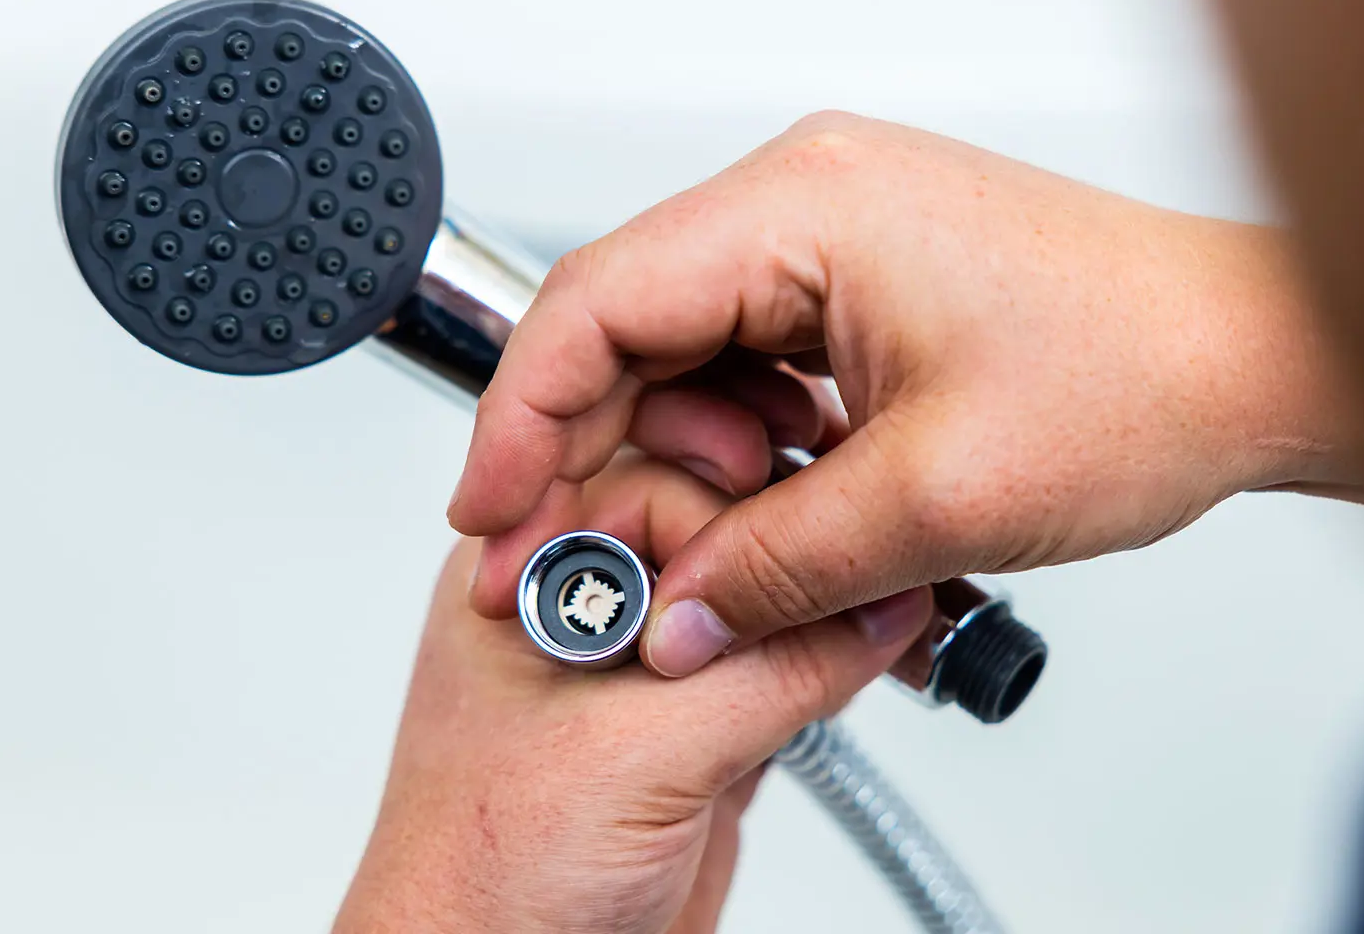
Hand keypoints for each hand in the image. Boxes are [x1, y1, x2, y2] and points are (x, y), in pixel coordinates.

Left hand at [335, 456, 933, 933]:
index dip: (745, 515)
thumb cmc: (478, 879)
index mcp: (530, 574)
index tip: (815, 547)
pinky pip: (777, 673)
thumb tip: (878, 609)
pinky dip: (827, 670)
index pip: (663, 483)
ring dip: (820, 610)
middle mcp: (587, 609)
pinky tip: (867, 667)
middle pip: (721, 531)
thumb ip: (771, 671)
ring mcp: (641, 677)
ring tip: (885, 621)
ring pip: (755, 600)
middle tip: (870, 572)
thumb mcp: (641, 752)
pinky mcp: (691, 740)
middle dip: (794, 553)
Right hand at [452, 112, 1363, 676]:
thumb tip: (672, 620)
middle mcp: (814, 196)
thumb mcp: (933, 501)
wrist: (1256, 360)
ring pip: (694, 354)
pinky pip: (761, 361)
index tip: (491, 509)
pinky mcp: (872, 279)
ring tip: (725, 552)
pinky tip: (783, 513)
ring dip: (687, 462)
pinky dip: (749, 447)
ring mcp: (843, 233)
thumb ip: (773, 571)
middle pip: (632, 326)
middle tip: (580, 562)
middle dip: (599, 454)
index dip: (523, 415)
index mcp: (807, 205)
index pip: (597, 299)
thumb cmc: (1142, 375)